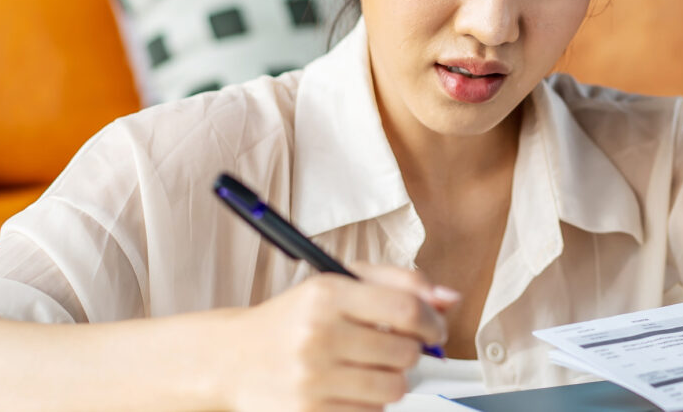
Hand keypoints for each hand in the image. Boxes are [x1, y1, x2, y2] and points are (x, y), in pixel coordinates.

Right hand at [221, 263, 459, 411]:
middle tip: (392, 347)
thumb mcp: (338, 283)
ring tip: (369, 367)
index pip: (406, 309)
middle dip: (409, 352)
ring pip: (393, 388)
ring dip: (392, 379)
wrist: (233, 359)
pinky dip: (369, 402)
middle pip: (406, 353)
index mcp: (327, 294)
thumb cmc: (293, 319)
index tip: (435, 329)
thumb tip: (449, 298)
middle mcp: (317, 335)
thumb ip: (398, 282)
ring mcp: (312, 378)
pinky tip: (348, 386)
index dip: (433, 322)